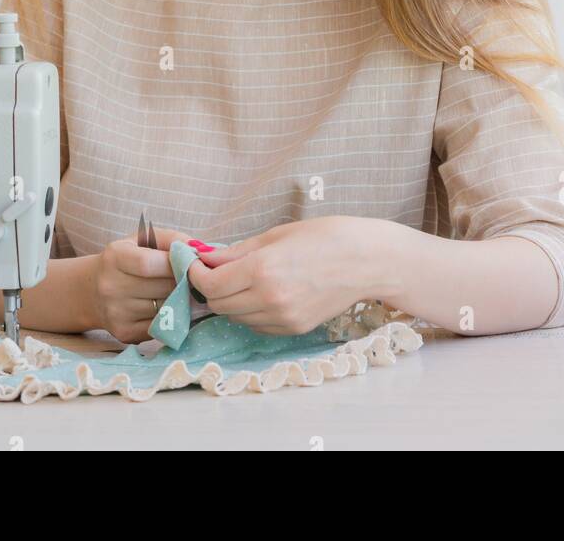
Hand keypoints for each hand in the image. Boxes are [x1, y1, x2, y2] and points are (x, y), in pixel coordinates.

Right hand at [88, 225, 191, 342]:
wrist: (92, 291)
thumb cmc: (127, 260)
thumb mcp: (143, 240)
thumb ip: (172, 239)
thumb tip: (201, 250)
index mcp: (114, 257)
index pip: (149, 264)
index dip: (175, 263)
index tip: (190, 263)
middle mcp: (110, 286)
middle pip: (162, 288)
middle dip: (184, 283)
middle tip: (196, 279)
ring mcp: (116, 313)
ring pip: (165, 308)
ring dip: (182, 301)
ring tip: (185, 292)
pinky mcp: (124, 333)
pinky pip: (161, 327)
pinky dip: (173, 318)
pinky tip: (174, 308)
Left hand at [188, 217, 390, 335]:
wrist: (367, 260)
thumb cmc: (326, 237)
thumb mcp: (276, 235)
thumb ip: (237, 251)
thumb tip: (206, 258)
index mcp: (262, 271)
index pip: (211, 284)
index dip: (196, 274)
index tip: (195, 264)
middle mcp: (269, 300)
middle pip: (219, 304)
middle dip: (210, 288)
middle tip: (213, 271)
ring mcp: (283, 318)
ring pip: (236, 318)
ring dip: (230, 301)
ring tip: (239, 280)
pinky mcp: (294, 329)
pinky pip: (257, 325)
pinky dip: (250, 312)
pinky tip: (261, 293)